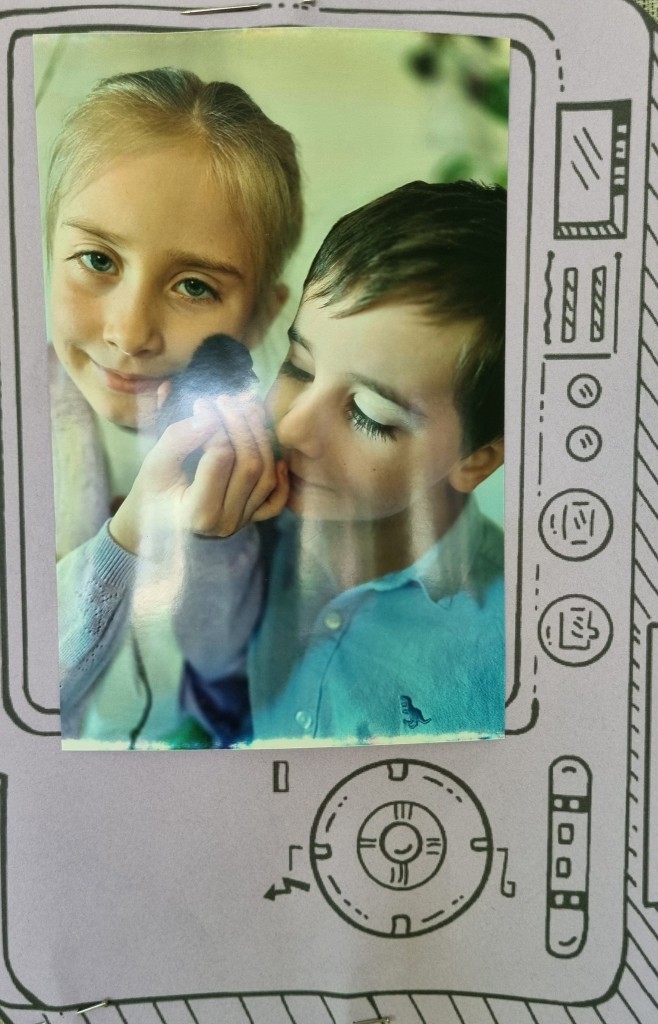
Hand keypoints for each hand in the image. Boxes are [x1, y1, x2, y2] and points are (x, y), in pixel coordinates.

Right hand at [110, 395, 288, 553]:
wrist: (155, 526)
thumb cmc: (150, 494)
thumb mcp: (154, 465)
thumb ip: (179, 439)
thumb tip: (210, 414)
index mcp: (198, 513)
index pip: (220, 458)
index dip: (215, 424)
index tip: (202, 404)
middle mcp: (226, 522)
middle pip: (250, 465)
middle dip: (241, 425)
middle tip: (227, 400)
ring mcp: (242, 522)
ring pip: (266, 476)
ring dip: (262, 439)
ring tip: (248, 411)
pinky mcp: (251, 520)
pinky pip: (275, 501)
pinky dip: (281, 479)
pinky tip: (275, 456)